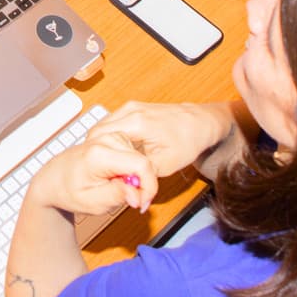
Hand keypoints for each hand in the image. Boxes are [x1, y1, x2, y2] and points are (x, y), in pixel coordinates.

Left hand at [26, 134, 156, 217]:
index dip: (149, 186)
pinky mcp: (113, 137)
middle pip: (142, 161)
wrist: (54, 179)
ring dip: (135, 177)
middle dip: (141, 184)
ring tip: (115, 187)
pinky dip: (130, 169)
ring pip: (140, 158)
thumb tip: (137, 194)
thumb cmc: (68, 190)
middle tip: (127, 200)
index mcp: (99, 154)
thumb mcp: (91, 203)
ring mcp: (109, 136)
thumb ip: (116, 197)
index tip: (142, 203)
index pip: (140, 165)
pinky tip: (116, 177)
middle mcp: (105, 140)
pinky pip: (134, 154)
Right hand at [86, 101, 235, 178]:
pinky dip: (110, 138)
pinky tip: (117, 153)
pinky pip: (112, 124)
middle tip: (102, 171)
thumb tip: (129, 189)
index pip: (101, 139)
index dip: (98, 158)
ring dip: (102, 145)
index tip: (100, 173)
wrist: (200, 122)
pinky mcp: (131, 109)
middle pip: (97, 132)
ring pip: (103, 127)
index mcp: (136, 122)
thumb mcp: (166, 164)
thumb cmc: (188, 140)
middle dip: (97, 152)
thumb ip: (143, 176)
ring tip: (109, 163)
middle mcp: (129, 110)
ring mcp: (129, 107)